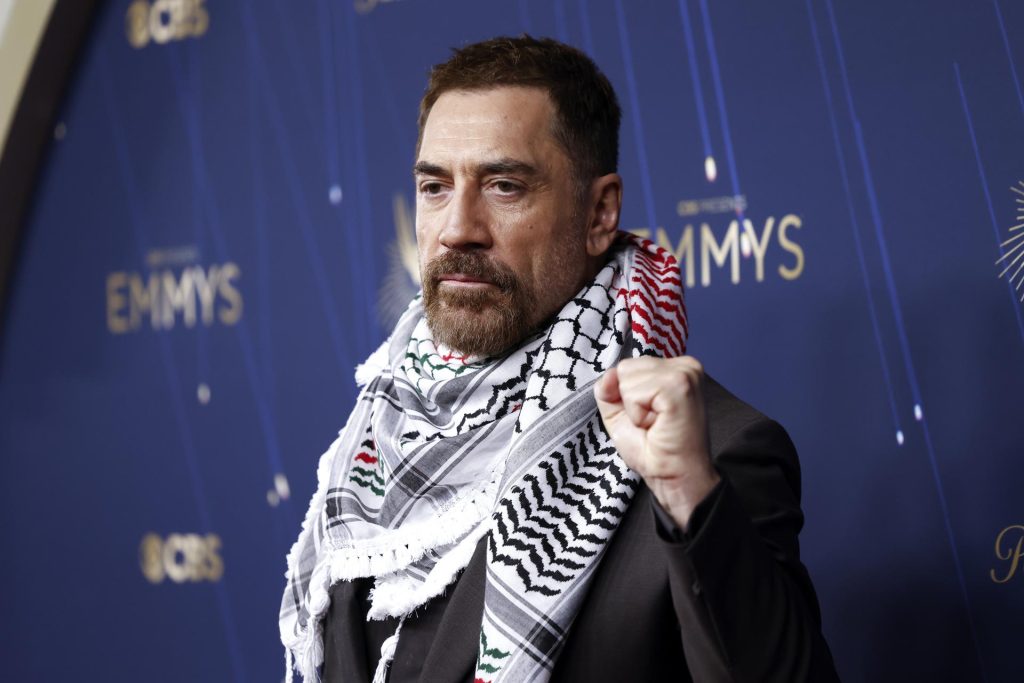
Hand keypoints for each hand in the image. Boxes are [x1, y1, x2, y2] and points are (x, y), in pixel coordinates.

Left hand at [594, 356, 720, 529]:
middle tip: (652, 422)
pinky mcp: (679, 386)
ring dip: (634, 409)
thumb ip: (609, 389)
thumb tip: (608, 374)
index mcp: (675, 368)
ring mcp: (684, 373)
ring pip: (627, 378)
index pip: (628, 365)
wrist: (674, 477)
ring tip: (655, 424)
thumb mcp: (620, 413)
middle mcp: (684, 365)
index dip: (627, 396)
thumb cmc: (654, 449)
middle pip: (625, 368)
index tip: (649, 417)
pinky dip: (637, 414)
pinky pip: (634, 392)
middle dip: (630, 401)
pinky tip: (657, 424)